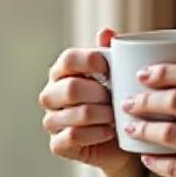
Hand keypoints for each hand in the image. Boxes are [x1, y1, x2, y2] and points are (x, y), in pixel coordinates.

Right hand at [39, 28, 135, 176]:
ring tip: (116, 116)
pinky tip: (110, 132)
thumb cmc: (118, 103)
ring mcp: (51, 120)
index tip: (110, 70)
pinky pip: (73, 136)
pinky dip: (96, 134)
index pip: (67, 59)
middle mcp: (51, 95)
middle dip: (101, 94)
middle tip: (117, 99)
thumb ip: (112, 53)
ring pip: (76, 113)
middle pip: (71, 88)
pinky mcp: (57, 144)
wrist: (124, 142)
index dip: (90, 61)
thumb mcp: (119, 76)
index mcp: (62, 73)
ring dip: (103, 115)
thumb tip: (105, 32)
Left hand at [120, 61, 175, 176]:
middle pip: (175, 100)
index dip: (163, 71)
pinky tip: (146, 158)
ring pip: (168, 132)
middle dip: (144, 99)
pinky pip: (173, 167)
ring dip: (142, 128)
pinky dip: (154, 161)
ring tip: (129, 127)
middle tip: (128, 102)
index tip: (144, 74)